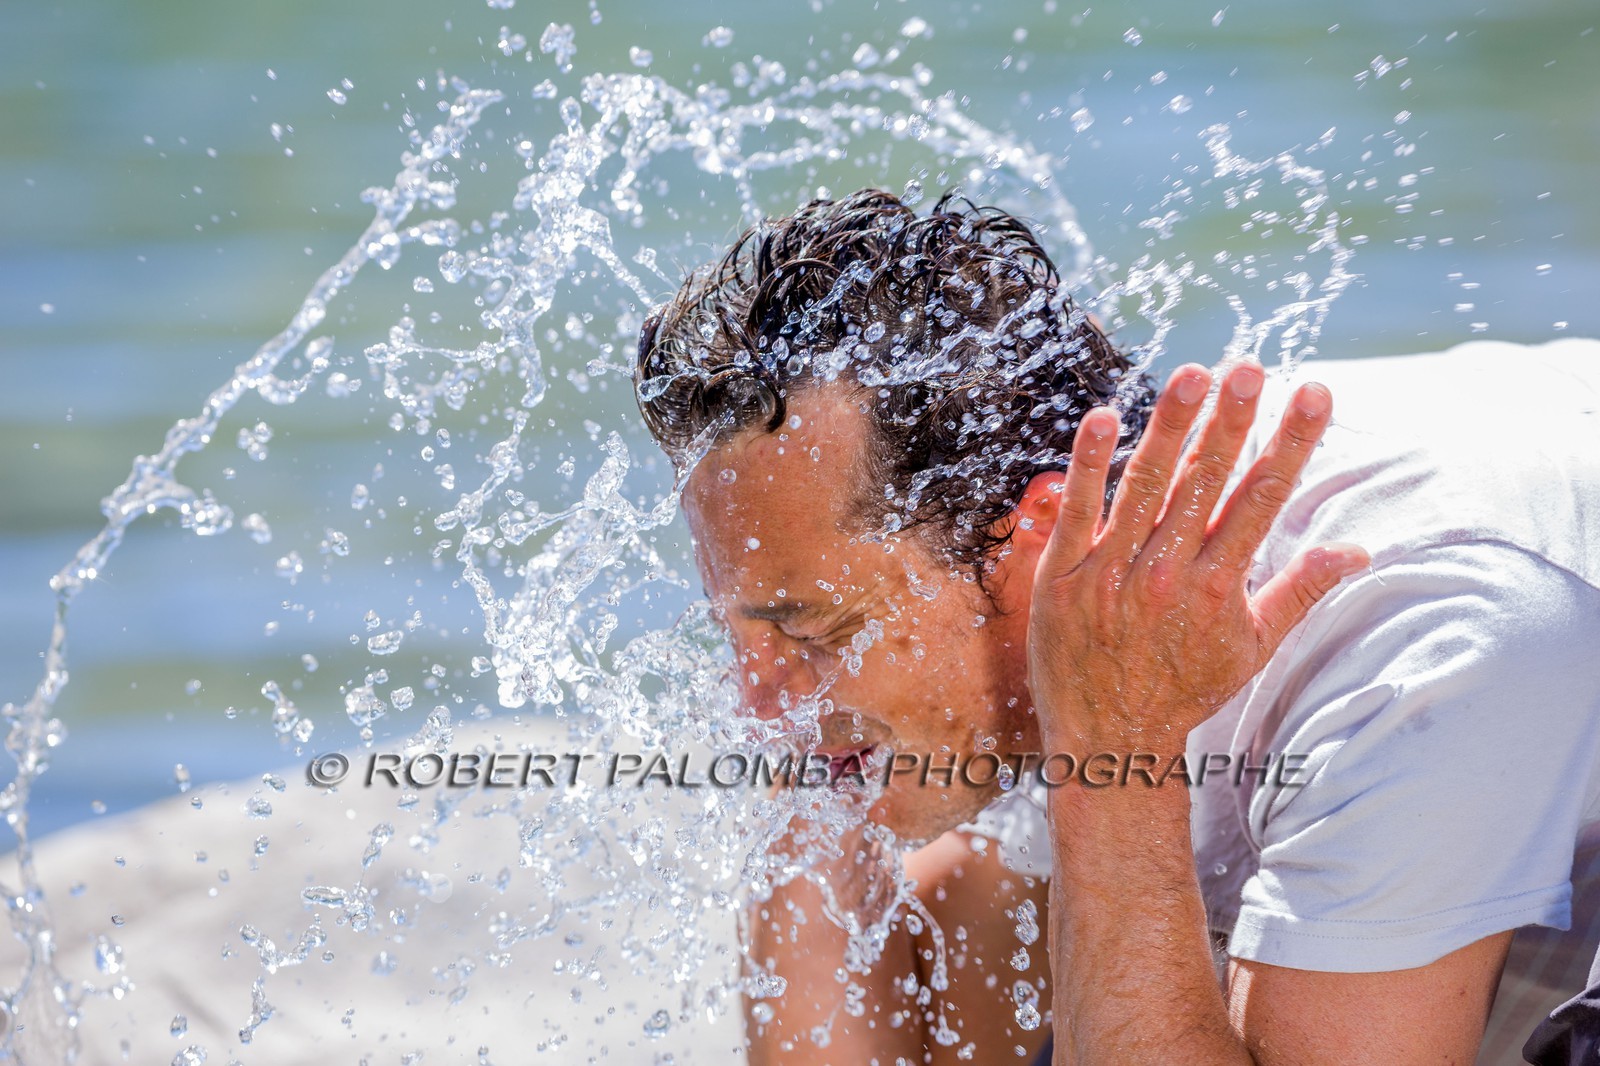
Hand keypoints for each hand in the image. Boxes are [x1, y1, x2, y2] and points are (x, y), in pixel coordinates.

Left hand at [1026, 362, 1368, 750]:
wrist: (1108, 738)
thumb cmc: (1185, 689)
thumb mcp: (1252, 647)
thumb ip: (1300, 590)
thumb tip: (1359, 550)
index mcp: (1219, 586)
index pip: (1262, 499)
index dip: (1290, 443)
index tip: (1314, 393)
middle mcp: (1168, 573)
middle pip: (1206, 483)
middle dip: (1232, 423)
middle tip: (1251, 367)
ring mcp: (1112, 571)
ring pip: (1145, 485)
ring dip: (1169, 426)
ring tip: (1192, 374)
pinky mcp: (1063, 574)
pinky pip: (1077, 510)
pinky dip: (1087, 464)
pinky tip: (1103, 416)